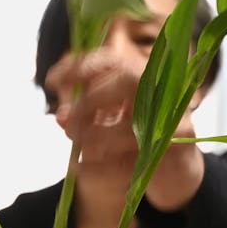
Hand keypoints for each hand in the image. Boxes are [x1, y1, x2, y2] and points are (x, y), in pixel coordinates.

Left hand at [45, 47, 204, 210]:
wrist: (174, 167)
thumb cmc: (137, 134)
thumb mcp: (108, 119)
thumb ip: (82, 113)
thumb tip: (60, 116)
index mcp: (144, 75)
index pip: (112, 59)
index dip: (79, 67)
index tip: (51, 82)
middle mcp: (163, 90)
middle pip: (125, 80)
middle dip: (88, 102)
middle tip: (67, 123)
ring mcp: (173, 119)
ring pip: (130, 124)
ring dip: (93, 137)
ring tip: (75, 147)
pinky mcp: (175, 151)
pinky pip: (132, 160)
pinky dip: (98, 169)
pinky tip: (78, 169)